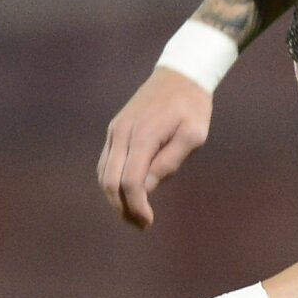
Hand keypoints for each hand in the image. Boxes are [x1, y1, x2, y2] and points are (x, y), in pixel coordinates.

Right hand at [98, 69, 212, 229]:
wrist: (180, 74)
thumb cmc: (192, 106)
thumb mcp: (194, 134)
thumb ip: (170, 161)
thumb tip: (147, 188)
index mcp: (143, 135)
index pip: (130, 181)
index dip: (136, 206)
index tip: (148, 222)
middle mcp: (122, 133)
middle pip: (110, 181)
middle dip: (122, 208)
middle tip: (141, 224)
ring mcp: (115, 130)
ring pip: (103, 173)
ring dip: (115, 197)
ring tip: (135, 212)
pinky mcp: (115, 129)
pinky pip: (106, 162)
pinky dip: (112, 182)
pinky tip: (128, 191)